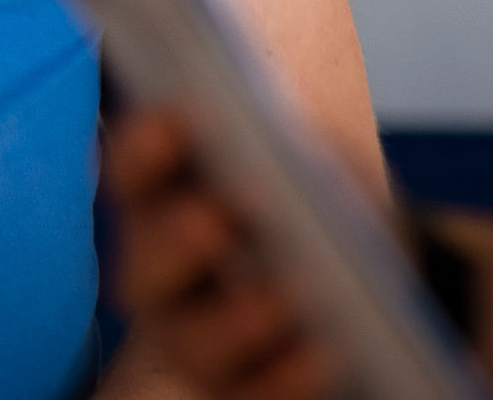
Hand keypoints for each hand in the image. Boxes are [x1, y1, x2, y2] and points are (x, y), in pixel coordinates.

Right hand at [104, 105, 345, 399]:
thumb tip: (296, 142)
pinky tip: (321, 352)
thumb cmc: (319, 199)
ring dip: (233, 322)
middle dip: (175, 243)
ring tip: (279, 299)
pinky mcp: (243, 387)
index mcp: (165, 199)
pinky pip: (254, 394)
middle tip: (213, 221)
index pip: (133, 170)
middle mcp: (164, 275)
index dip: (147, 146)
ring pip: (195, 343)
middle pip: (147, 268)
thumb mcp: (315, 157)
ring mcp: (198, 338)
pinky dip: (286, 377)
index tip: (177, 120)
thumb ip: (298, 143)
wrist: (358, 276)